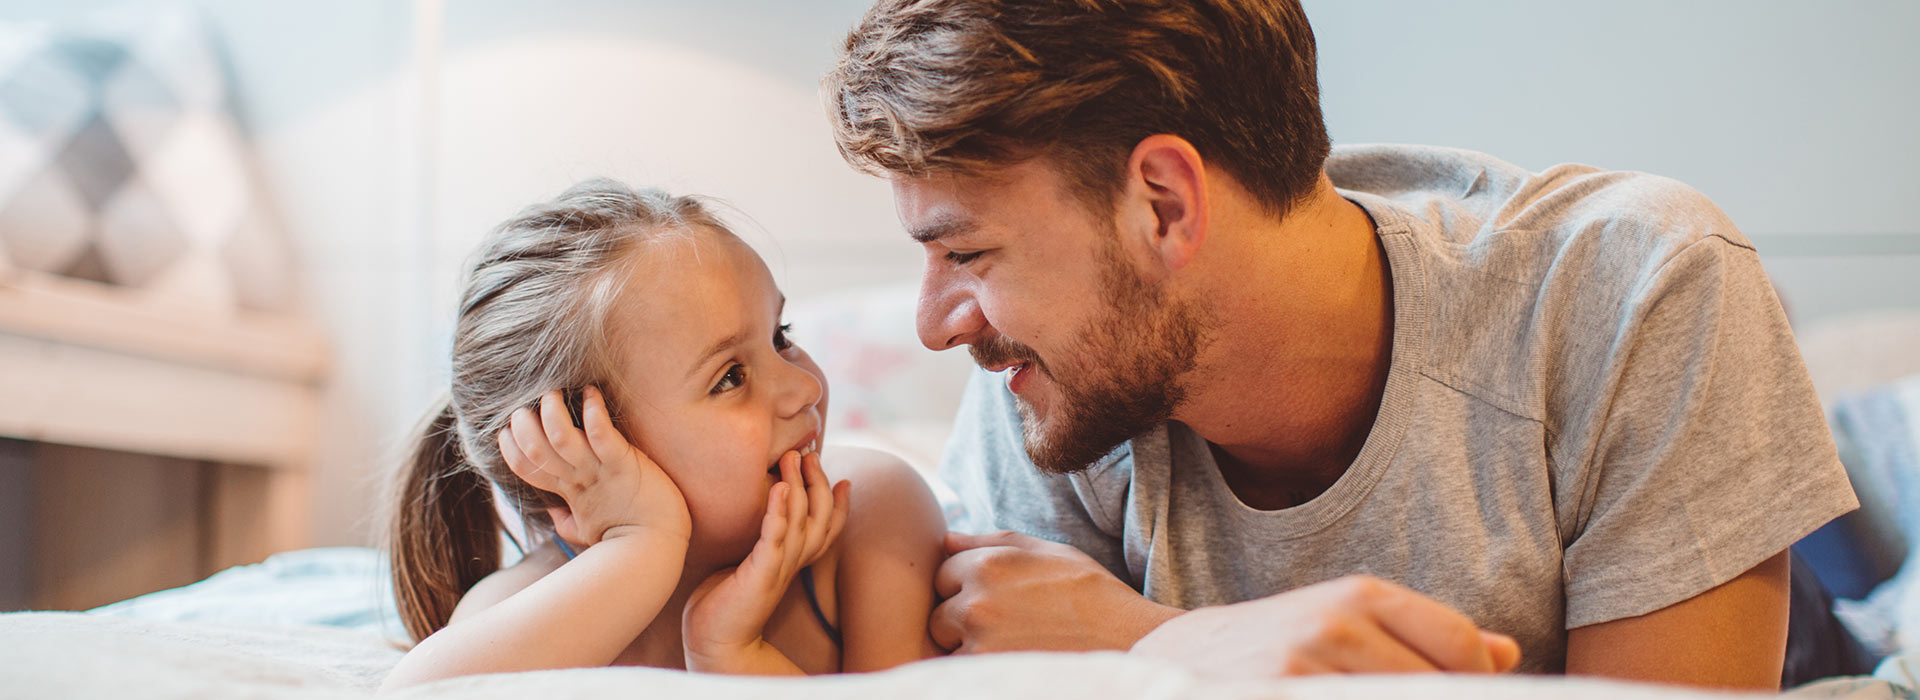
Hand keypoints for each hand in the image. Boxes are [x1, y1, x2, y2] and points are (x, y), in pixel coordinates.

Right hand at [498, 387, 690, 544]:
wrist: (656, 549)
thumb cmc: (628, 538)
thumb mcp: (586, 530)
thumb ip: (565, 519)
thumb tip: (552, 512)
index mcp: (568, 492)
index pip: (526, 467)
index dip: (510, 446)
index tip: (507, 429)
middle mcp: (578, 479)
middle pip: (536, 449)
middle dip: (523, 425)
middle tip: (525, 407)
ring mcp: (599, 471)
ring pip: (561, 437)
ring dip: (553, 412)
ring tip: (552, 393)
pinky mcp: (623, 464)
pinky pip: (601, 434)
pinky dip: (593, 412)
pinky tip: (591, 393)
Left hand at [683, 450, 848, 671]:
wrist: (716, 642)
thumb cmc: (724, 604)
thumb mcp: (748, 567)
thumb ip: (760, 546)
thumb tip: (759, 523)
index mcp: (792, 563)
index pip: (827, 531)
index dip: (839, 506)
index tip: (842, 479)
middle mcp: (792, 564)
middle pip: (821, 519)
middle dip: (819, 483)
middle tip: (811, 453)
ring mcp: (779, 568)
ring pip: (802, 522)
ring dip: (800, 486)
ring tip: (794, 457)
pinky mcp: (761, 573)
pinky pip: (775, 538)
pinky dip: (779, 511)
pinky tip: (780, 488)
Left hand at [930, 530, 1180, 653]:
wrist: (1126, 638)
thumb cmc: (1089, 591)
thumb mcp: (1045, 551)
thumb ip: (988, 542)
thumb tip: (946, 540)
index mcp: (987, 565)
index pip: (942, 575)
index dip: (964, 587)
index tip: (994, 598)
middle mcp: (976, 602)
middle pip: (939, 613)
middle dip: (960, 619)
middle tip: (1003, 625)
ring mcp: (979, 642)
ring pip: (947, 646)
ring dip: (966, 646)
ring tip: (1010, 642)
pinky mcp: (987, 670)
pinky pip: (962, 668)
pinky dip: (979, 666)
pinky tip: (1011, 658)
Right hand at [1130, 575, 1521, 677]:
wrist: (1171, 662)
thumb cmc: (1275, 647)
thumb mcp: (1346, 623)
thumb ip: (1424, 636)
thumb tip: (1506, 654)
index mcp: (1358, 597)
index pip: (1457, 645)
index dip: (1477, 684)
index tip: (1469, 697)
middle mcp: (1332, 627)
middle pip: (1430, 688)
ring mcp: (1301, 670)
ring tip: (1364, 698)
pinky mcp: (1277, 699)